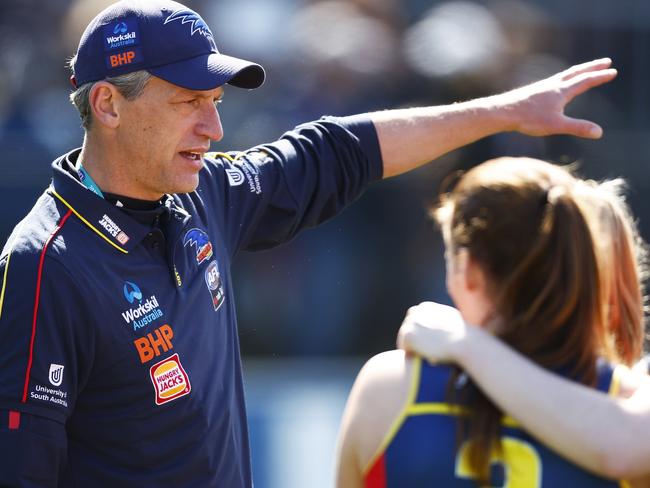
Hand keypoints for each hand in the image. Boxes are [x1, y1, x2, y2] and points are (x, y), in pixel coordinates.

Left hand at [396, 302, 468, 361]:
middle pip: (407, 326)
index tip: (422, 342)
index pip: (415, 318)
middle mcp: (417, 311)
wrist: (464, 341)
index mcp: (427, 307)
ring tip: (417, 356)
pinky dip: (408, 352)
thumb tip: (443, 328)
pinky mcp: (408, 334)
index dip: (418, 331)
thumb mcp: (453, 321)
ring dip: (409, 346)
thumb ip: (443, 320)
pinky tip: (417, 358)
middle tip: (417, 351)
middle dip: (412, 338)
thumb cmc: (465, 336)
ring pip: (404, 336)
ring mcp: (411, 322)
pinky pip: (403, 345)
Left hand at [499, 58, 616, 138]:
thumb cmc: (528, 119)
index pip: (586, 81)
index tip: (613, 71)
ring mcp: (542, 87)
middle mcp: (553, 85)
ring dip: (578, 70)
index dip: (600, 76)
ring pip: (564, 75)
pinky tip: (557, 84)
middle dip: (593, 67)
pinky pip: (553, 81)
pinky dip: (562, 78)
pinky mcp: (533, 91)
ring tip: (584, 69)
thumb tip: (599, 132)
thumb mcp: (556, 125)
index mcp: (562, 91)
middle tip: (606, 61)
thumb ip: (578, 127)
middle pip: (577, 72)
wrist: (503, 112)